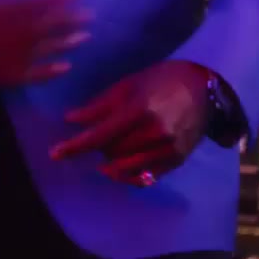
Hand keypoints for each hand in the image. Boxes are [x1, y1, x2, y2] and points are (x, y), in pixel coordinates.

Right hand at [0, 0, 89, 87]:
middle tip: (89, 17)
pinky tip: (63, 69)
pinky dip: (46, 73)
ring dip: (62, 45)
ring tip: (84, 38)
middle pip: (41, 28)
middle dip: (66, 22)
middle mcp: (2, 36)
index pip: (33, 4)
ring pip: (38, 52)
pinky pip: (26, 76)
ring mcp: (0, 59)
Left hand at [50, 59, 213, 184]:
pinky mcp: (176, 161)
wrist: (203, 89)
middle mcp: (154, 133)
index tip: (55, 153)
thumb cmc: (160, 81)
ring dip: (110, 162)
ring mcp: (167, 149)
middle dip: (97, 148)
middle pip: (111, 153)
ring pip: (125, 168)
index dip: (75, 146)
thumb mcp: (127, 85)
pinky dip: (128, 175)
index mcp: (139, 110)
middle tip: (97, 137)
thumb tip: (70, 120)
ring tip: (109, 150)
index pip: (99, 136)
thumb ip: (98, 106)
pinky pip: (145, 178)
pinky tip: (121, 167)